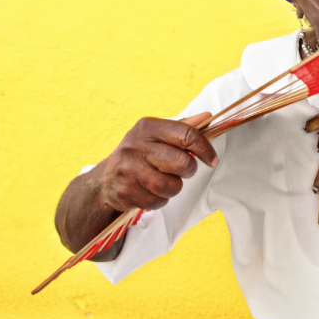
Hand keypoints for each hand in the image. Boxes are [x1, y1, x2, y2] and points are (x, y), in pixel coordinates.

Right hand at [99, 112, 216, 211]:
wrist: (106, 178)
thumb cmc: (140, 154)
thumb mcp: (158, 135)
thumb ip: (184, 127)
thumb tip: (208, 117)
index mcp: (148, 127)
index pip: (186, 135)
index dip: (205, 149)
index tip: (212, 160)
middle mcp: (136, 146)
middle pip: (182, 163)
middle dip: (188, 170)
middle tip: (182, 170)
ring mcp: (128, 169)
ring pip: (171, 186)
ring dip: (174, 187)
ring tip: (164, 181)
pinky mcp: (124, 191)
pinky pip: (157, 201)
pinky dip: (160, 200)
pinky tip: (150, 191)